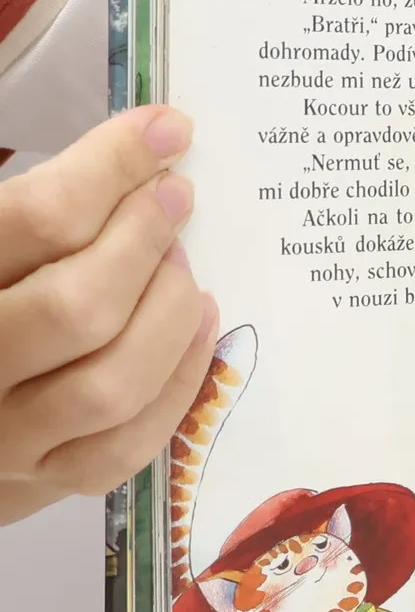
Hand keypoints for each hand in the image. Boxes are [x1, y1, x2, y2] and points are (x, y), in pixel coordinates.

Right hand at [0, 108, 215, 526]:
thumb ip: (37, 210)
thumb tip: (147, 144)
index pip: (35, 218)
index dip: (111, 165)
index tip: (166, 130)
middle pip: (78, 304)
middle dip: (143, 240)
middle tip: (177, 197)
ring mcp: (3, 436)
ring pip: (110, 383)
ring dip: (168, 314)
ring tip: (185, 266)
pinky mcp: (40, 481)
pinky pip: (126, 444)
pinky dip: (179, 382)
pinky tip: (198, 327)